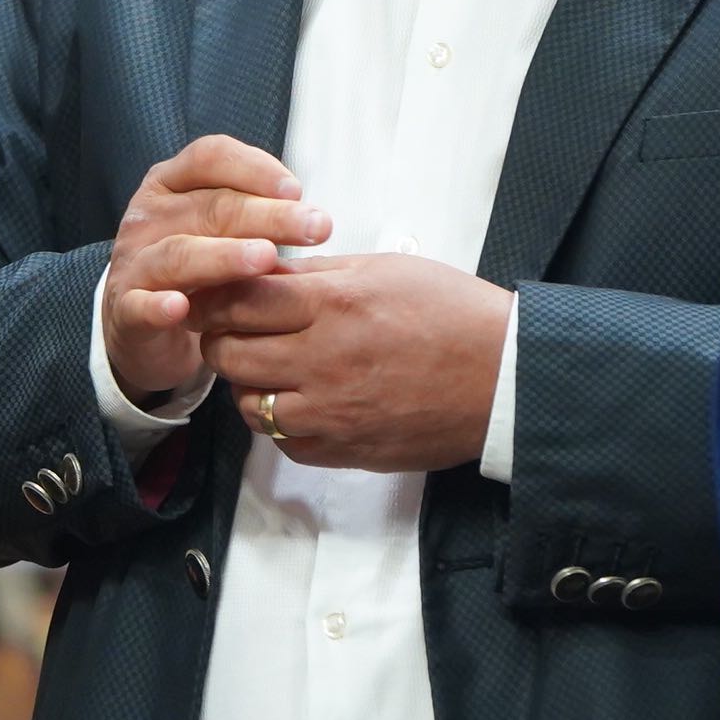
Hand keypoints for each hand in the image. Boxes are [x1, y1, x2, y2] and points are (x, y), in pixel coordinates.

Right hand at [101, 134, 326, 406]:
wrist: (140, 323)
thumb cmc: (194, 267)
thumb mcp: (220, 229)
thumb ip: (255, 215)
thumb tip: (312, 216)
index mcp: (172, 183)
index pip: (211, 157)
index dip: (255, 168)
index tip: (298, 190)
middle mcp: (149, 215)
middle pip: (210, 206)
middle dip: (268, 216)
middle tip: (315, 227)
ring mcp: (133, 261)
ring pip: (179, 253)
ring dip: (225, 255)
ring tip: (267, 258)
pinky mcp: (125, 308)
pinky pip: (139, 305)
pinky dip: (157, 306)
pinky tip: (180, 308)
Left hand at [197, 252, 511, 473]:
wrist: (504, 377)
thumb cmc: (454, 314)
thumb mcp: (386, 269)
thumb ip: (320, 272)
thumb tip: (266, 272)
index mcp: (334, 304)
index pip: (239, 300)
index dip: (217, 296)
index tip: (215, 295)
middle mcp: (324, 360)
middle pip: (229, 354)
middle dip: (222, 339)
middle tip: (234, 331)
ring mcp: (332, 412)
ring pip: (249, 405)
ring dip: (248, 385)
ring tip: (270, 368)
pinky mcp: (345, 450)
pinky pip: (284, 442)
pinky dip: (281, 423)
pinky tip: (300, 401)